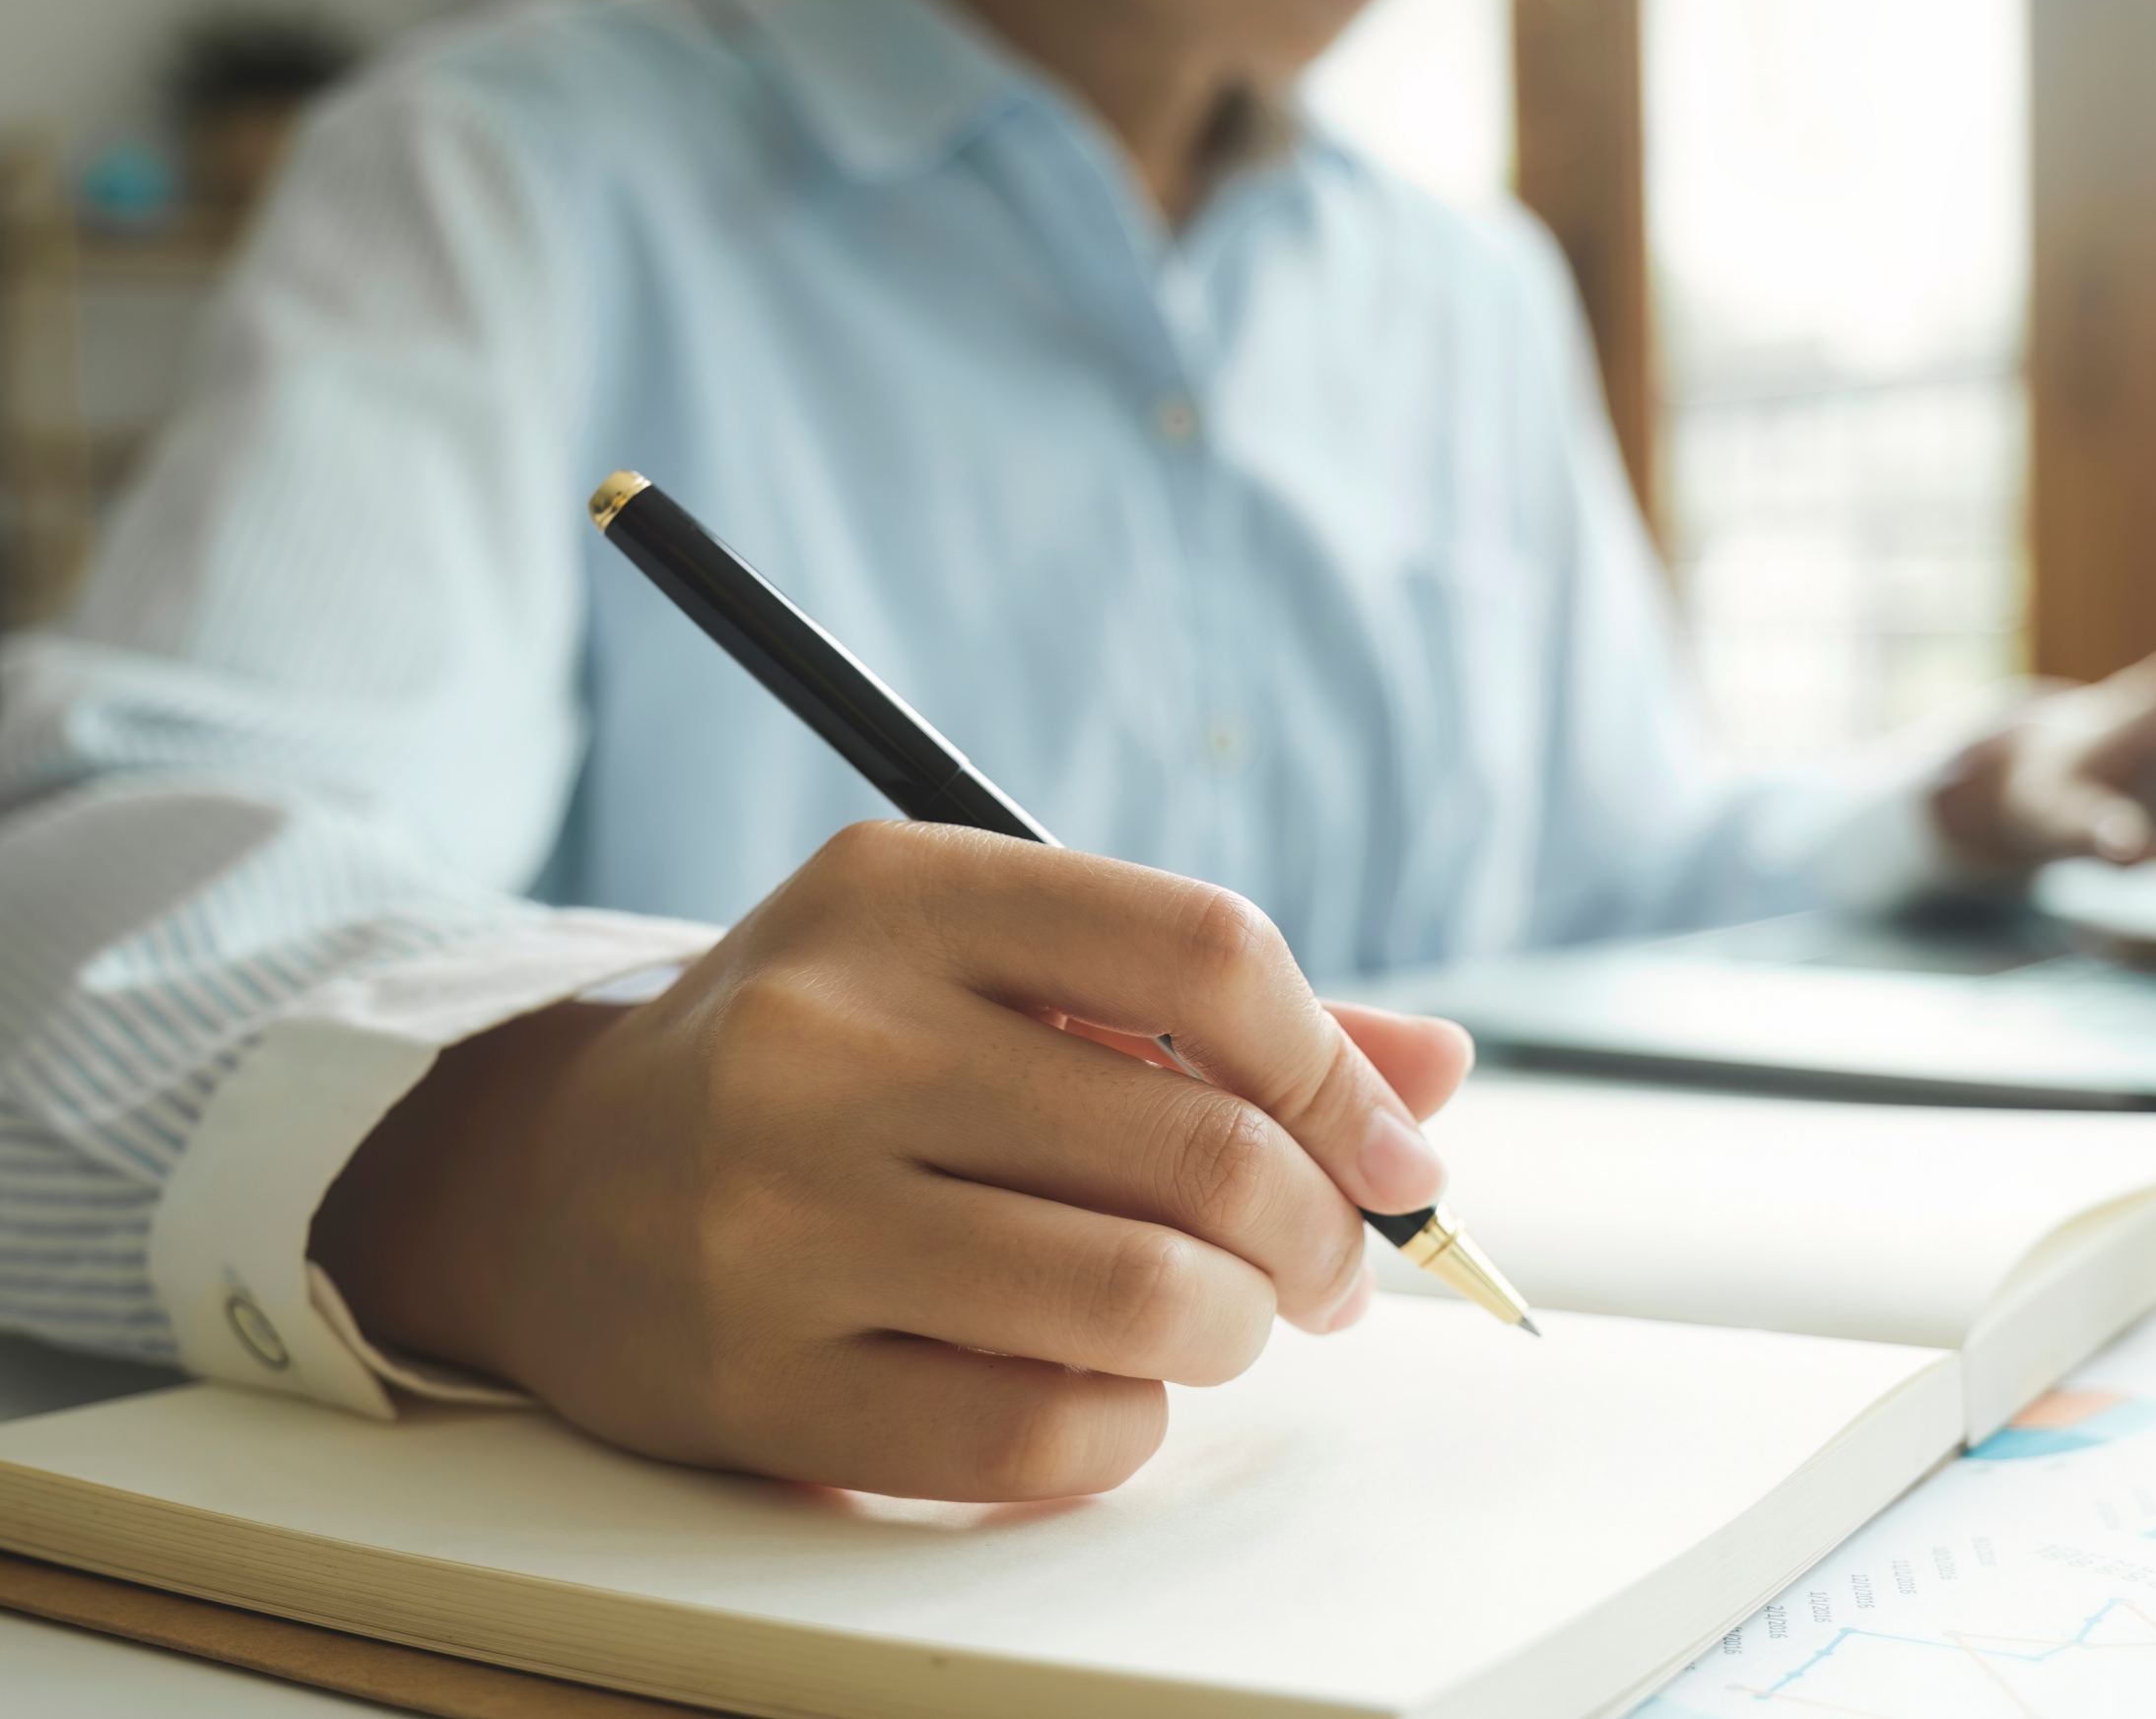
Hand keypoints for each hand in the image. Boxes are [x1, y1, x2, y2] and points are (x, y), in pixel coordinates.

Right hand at [311, 822, 1473, 1500]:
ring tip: (1220, 1321)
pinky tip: (1107, 1390)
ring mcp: (778, 1214)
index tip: (1393, 1157)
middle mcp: (828, 1036)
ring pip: (1138, 1300)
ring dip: (1235, 1330)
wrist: (549, 1180)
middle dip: (1318, 1232)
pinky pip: (1039, 1438)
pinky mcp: (755, 1380)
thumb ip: (1208, 1013)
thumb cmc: (824, 1064)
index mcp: (902, 891)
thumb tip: (1433, 1079)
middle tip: (1326, 1268)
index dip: (1339, 1072)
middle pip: (1198, 1145)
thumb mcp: (987, 974)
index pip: (1203, 954)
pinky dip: (1128, 1425)